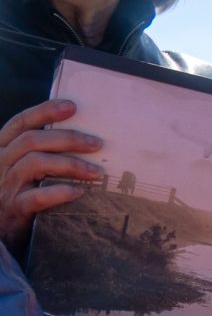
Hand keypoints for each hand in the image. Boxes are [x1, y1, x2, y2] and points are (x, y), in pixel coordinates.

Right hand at [0, 98, 104, 252]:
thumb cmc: (17, 195)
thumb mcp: (23, 170)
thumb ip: (40, 152)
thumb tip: (83, 138)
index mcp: (2, 149)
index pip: (20, 123)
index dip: (44, 111)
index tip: (72, 106)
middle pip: (31, 141)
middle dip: (67, 138)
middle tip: (97, 143)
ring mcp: (4, 186)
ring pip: (35, 164)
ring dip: (70, 164)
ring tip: (96, 171)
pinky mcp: (13, 209)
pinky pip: (36, 197)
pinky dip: (58, 193)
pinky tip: (78, 193)